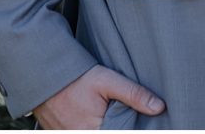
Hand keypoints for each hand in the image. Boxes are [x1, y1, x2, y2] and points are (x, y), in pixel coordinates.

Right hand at [33, 64, 164, 129]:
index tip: (140, 124)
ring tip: (107, 114)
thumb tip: (159, 107)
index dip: (127, 127)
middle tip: (116, 112)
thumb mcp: (108, 80)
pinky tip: (97, 117)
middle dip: (117, 124)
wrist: (45, 76)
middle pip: (108, 132)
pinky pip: (82, 131)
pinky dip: (92, 126)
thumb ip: (134, 94)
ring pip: (96, 133)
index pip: (119, 132)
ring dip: (105, 124)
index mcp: (94, 130)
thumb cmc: (77, 78)